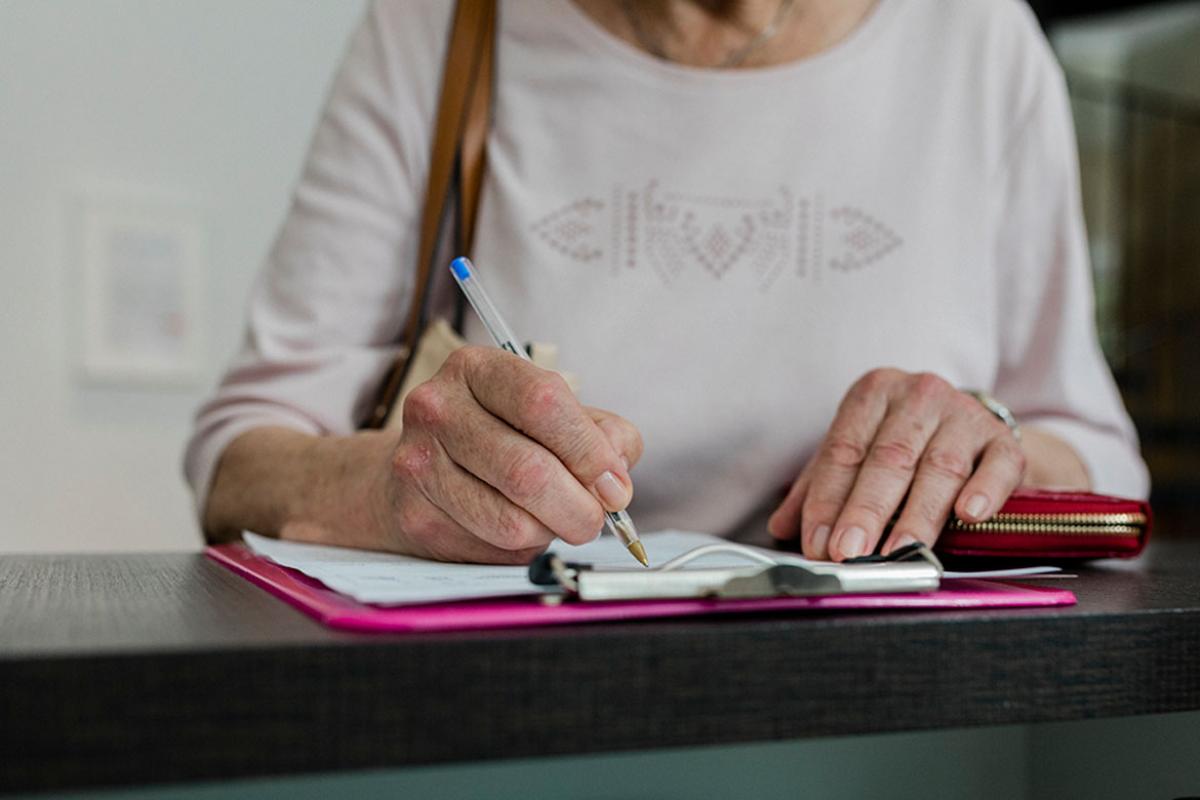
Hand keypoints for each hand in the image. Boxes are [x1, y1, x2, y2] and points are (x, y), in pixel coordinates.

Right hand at [372, 346, 642, 563]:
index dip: (588, 450)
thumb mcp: (556, 416)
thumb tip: (615, 481)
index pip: (542, 402)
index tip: (613, 483)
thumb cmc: (503, 436)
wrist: (424, 468)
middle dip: (580, 507)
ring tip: (553, 518)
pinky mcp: (415, 514)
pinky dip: (522, 548)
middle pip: (529, 471)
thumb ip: (602, 434)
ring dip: (551, 530)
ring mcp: (418, 463)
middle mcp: (438, 408)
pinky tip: (516, 526)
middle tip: (595, 517)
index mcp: (477, 368)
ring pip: (512, 520)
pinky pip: (491, 548)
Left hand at [767, 369, 1025, 560]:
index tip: (817, 541)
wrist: (976, 430)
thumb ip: (819, 486)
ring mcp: (965, 414)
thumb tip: (783, 526)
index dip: (827, 499)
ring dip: (917, 516)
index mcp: (873, 394)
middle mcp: (919, 395)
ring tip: (899, 552)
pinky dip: (983, 490)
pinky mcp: (1005, 439)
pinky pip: (998, 465)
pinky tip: (970, 514)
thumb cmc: (908, 444)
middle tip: (849, 552)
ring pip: (939, 468)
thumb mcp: (859, 452)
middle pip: (888, 459)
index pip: (843, 450)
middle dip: (865, 511)